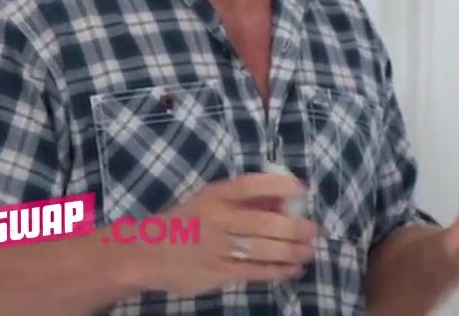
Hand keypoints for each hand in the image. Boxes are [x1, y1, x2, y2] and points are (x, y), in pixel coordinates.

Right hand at [130, 173, 316, 296]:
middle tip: (313, 229)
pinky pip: (254, 272)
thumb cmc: (185, 222)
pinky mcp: (216, 273)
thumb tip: (284, 200)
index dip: (279, 185)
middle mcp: (217, 219)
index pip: (251, 185)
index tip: (302, 188)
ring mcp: (216, 248)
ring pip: (263, 249)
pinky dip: (277, 271)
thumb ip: (243, 200)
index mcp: (215, 195)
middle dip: (294, 227)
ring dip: (291, 251)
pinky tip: (293, 269)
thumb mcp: (208, 201)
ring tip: (309, 251)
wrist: (145, 253)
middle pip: (264, 222)